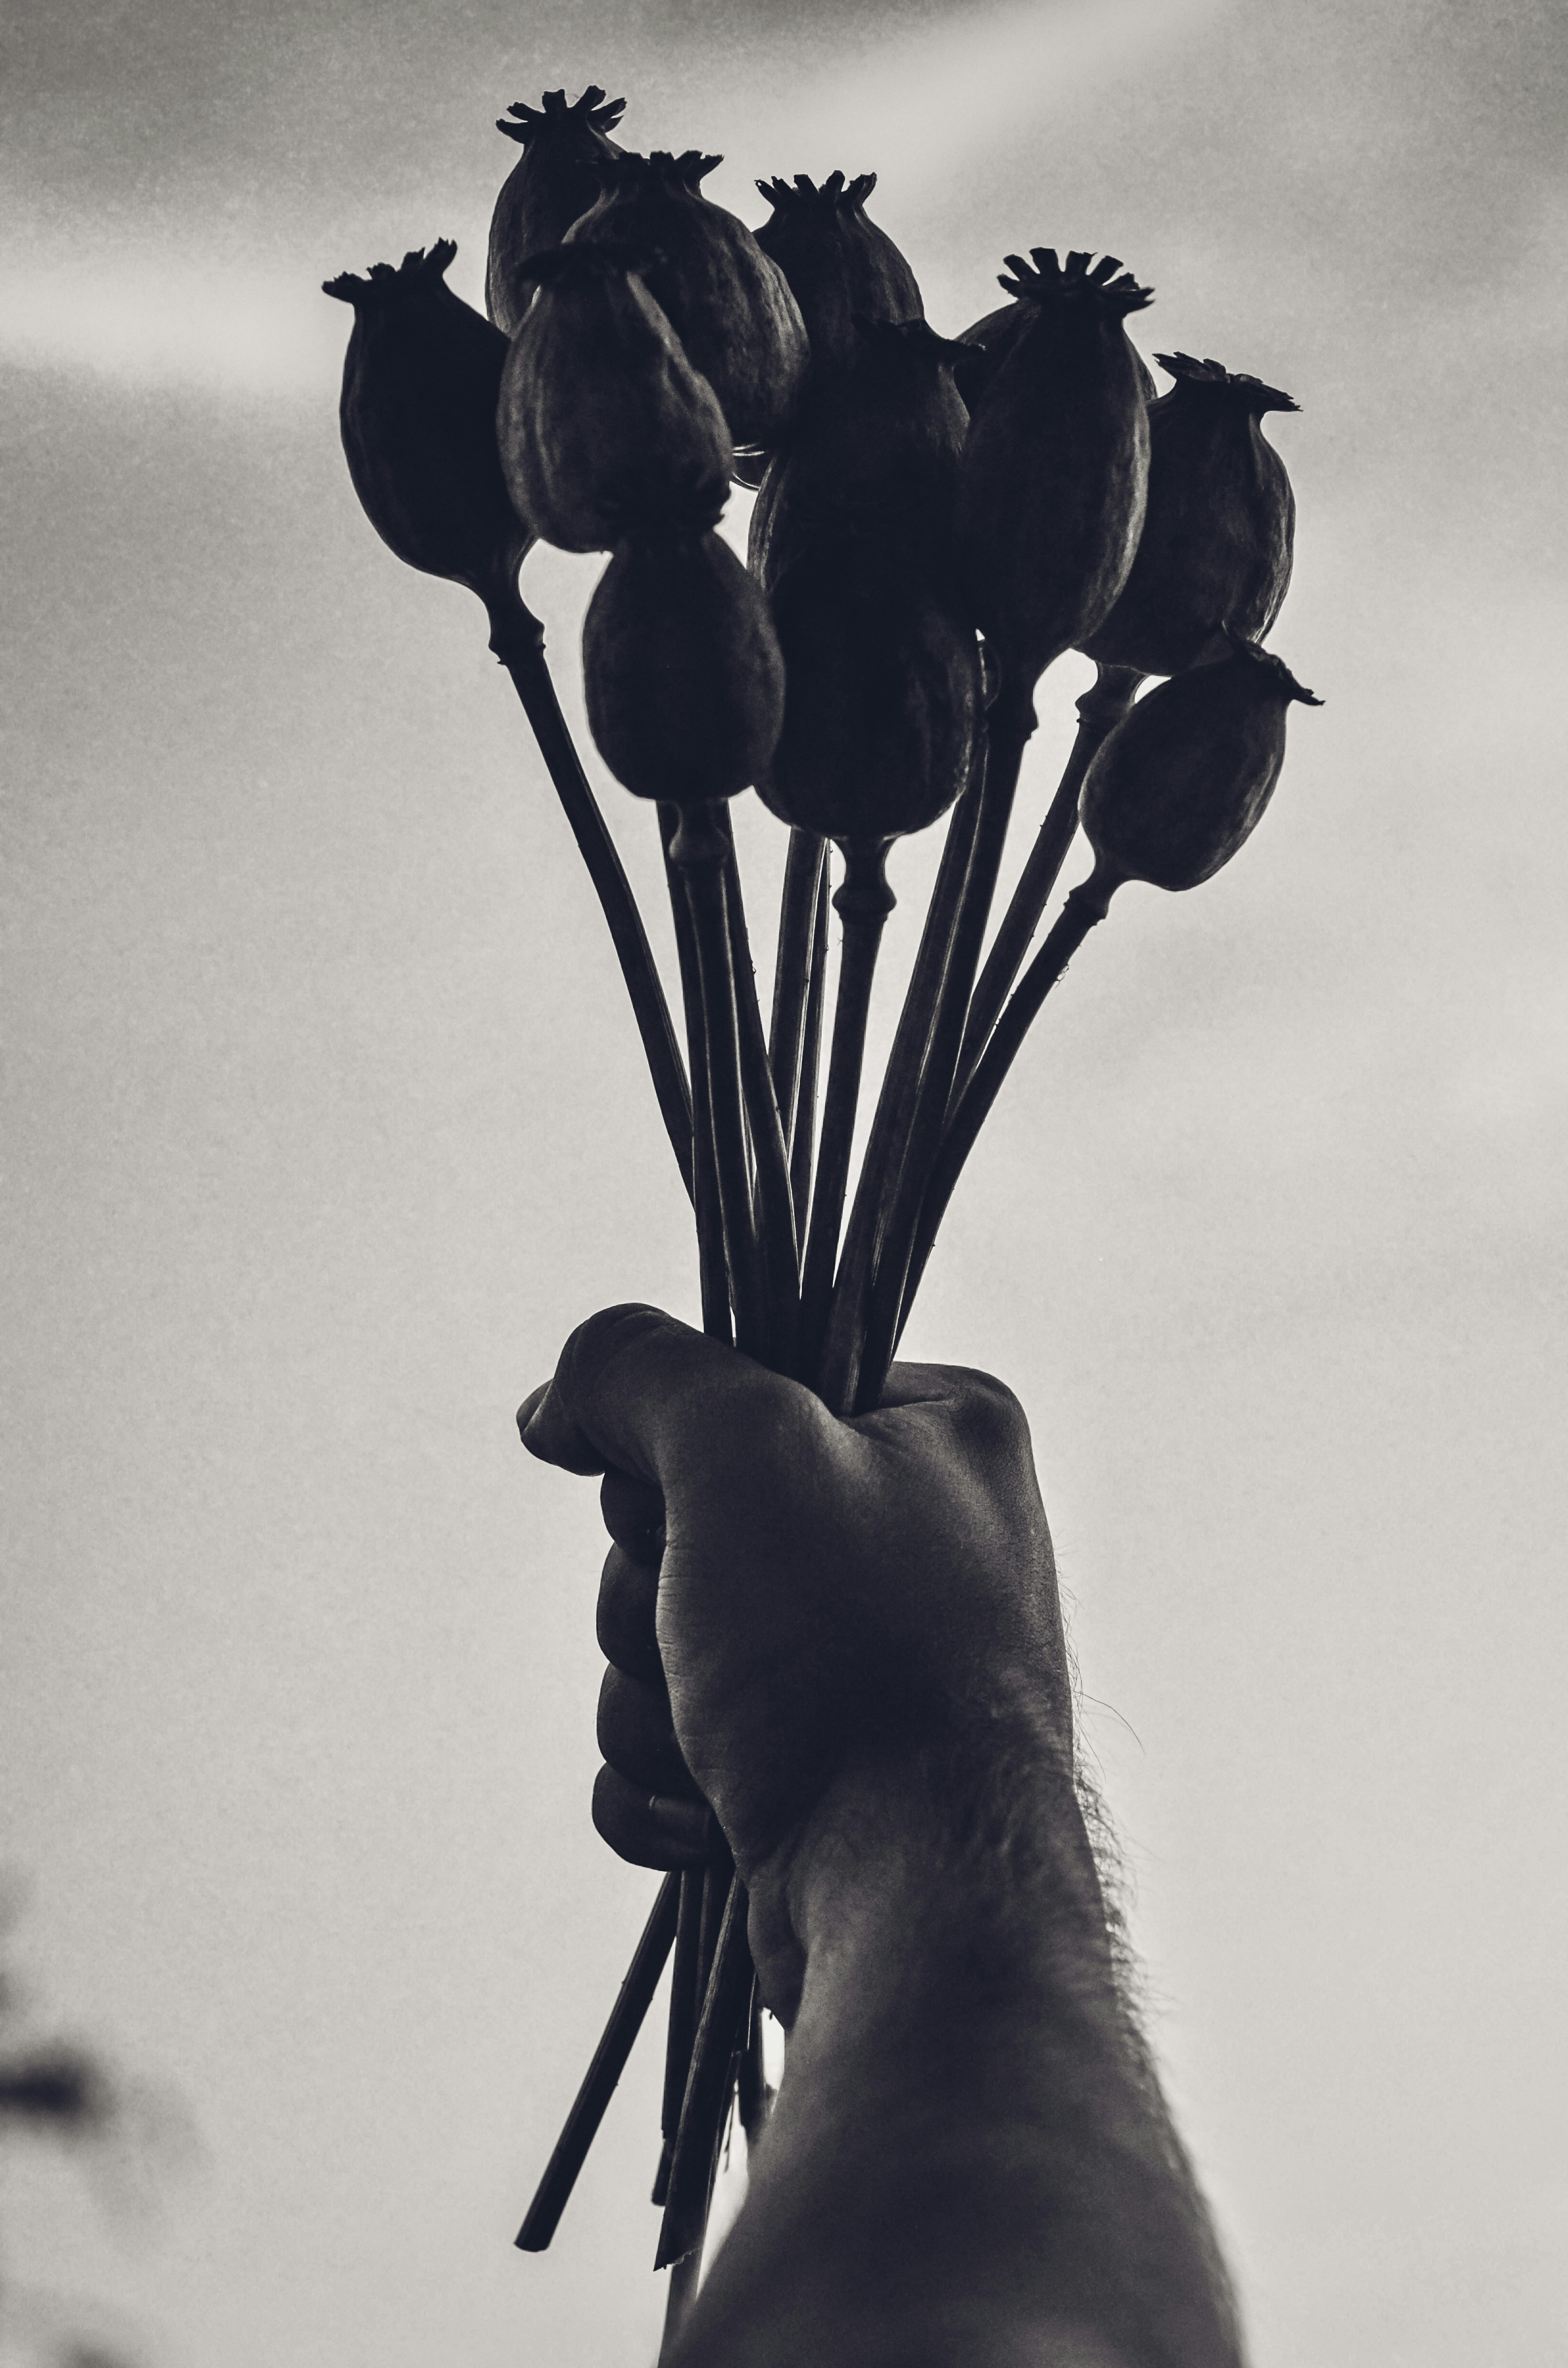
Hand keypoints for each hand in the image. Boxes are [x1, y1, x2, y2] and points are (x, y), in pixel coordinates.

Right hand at [519, 1303, 1071, 2011]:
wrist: (912, 1899)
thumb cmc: (854, 1653)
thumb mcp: (743, 1443)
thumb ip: (636, 1369)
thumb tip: (558, 1406)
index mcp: (937, 1436)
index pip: (744, 1383)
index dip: (678, 1448)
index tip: (685, 1502)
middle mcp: (911, 1540)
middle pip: (680, 1519)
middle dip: (654, 1593)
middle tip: (716, 1631)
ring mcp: (861, 1664)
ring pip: (658, 1641)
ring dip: (651, 1698)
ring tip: (728, 1738)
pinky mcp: (809, 1774)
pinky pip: (664, 1751)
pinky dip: (664, 1786)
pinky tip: (719, 1813)